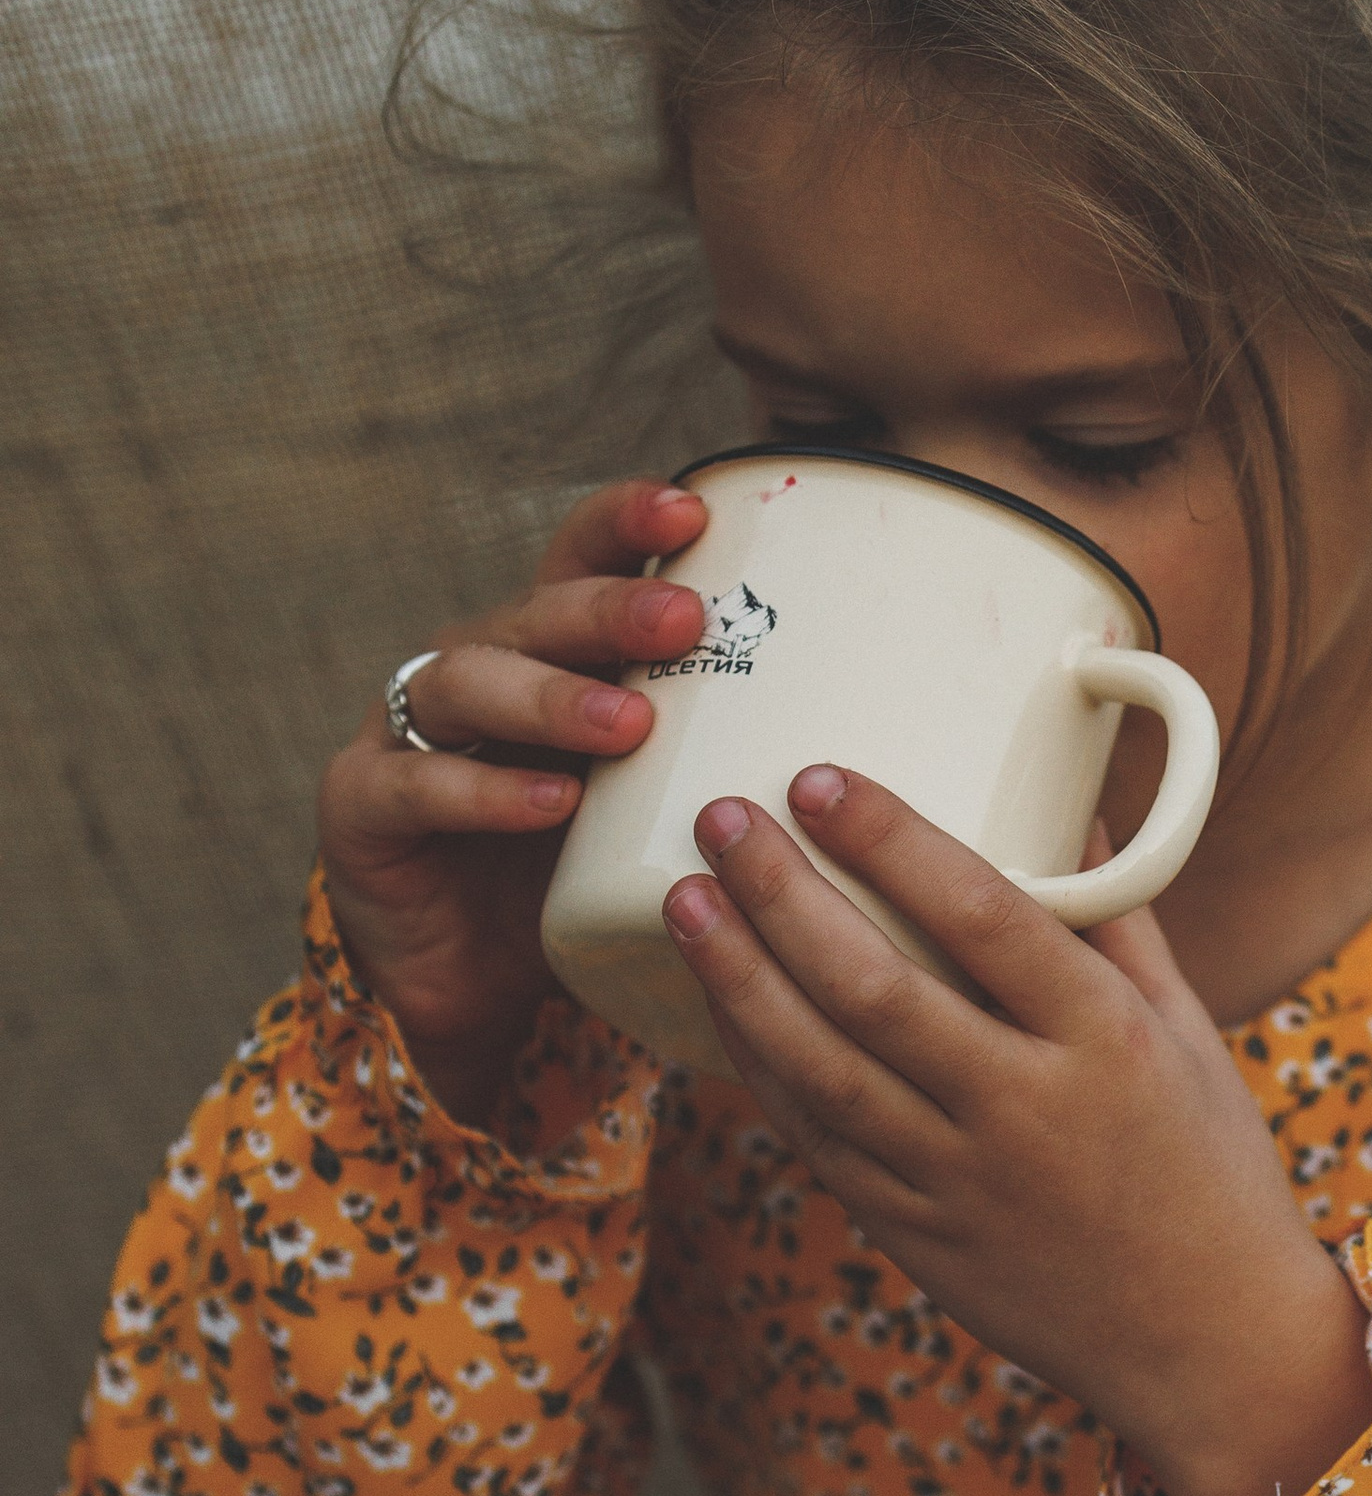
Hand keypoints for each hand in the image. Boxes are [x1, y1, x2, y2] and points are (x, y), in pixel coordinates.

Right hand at [317, 478, 708, 1122]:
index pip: (580, 561)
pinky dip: (485, 790)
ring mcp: (405, 731)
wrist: (475, 987)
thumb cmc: (582, 879)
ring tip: (629, 724)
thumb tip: (886, 727)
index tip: (696, 509)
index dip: (626, 523)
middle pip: (534, 612)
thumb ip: (730, 752)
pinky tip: (550, 801)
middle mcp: (474, 671)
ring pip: (469, 682)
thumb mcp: (662, 805)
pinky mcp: (361, 806)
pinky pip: (416, 784)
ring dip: (552, 696)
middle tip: (687, 618)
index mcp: (545, 652)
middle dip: (609, 608)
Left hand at [662, 770, 1371, 1495]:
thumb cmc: (1208, 1169)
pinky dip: (759, 1068)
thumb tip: (1067, 803)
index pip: (984, 916)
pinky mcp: (917, 1236)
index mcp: (1108, 1040)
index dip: (890, 841)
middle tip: (719, 818)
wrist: (1211, 1345)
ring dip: (738, 979)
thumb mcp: (1190, 1032)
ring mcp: (962, 1183)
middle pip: (873, 989)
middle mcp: (1028, 1109)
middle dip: (779, 894)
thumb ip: (1120, 918)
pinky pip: (817, 1142)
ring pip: (821, 1070)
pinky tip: (720, 1004)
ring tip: (683, 900)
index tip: (819, 778)